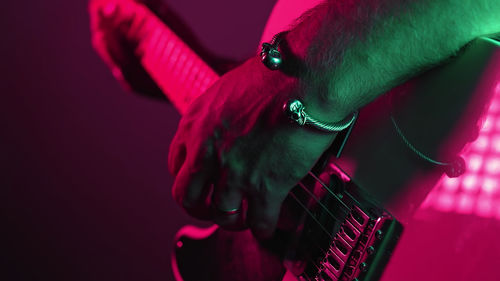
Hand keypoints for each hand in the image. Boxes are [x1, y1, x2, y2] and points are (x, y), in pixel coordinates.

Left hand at [168, 57, 337, 237]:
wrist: (304, 77)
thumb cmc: (275, 73)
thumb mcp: (229, 88)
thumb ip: (221, 113)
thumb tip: (231, 122)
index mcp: (195, 124)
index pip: (176, 164)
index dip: (189, 179)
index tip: (200, 183)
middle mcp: (207, 151)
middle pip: (187, 197)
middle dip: (199, 208)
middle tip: (212, 209)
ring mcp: (233, 172)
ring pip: (221, 214)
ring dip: (232, 221)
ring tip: (244, 220)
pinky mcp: (264, 186)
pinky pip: (259, 221)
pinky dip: (263, 229)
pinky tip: (268, 227)